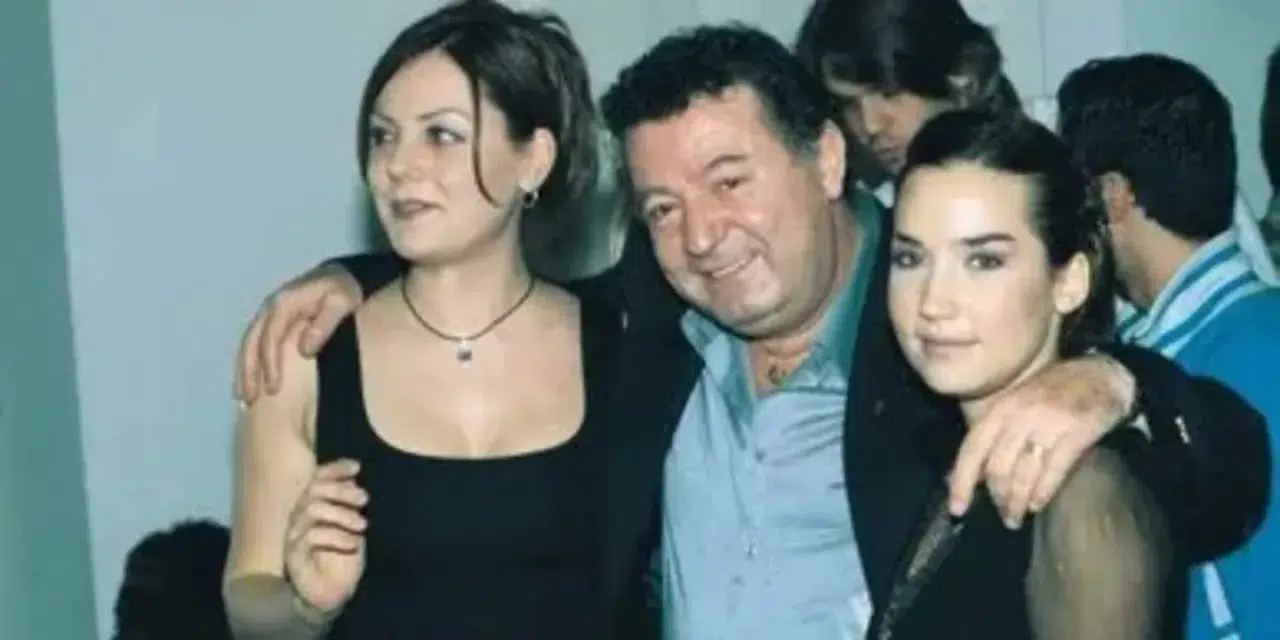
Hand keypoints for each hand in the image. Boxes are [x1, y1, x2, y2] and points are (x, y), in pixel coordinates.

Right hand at [235, 263, 360, 403]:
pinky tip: (249, 385)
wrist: (340, 275)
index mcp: (284, 303)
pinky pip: (254, 344)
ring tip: (243, 400)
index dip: (270, 364)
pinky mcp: (270, 321)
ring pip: (248, 345)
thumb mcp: (341, 303)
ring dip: (243, 372)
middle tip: (249, 401)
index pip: (271, 337)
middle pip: (251, 343)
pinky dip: (249, 364)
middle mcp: (269, 308)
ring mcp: (267, 314)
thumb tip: (305, 350)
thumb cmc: (344, 290)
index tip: (273, 390)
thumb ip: (324, 325)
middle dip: (248, 373)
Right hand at [284, 459, 368, 614]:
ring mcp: (294, 534)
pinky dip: (336, 536)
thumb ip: (352, 504)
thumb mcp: (354, 526)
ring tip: (363, 525)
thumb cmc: (344, 557)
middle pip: (314, 490)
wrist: (333, 593)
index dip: (335, 469)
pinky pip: (311, 536)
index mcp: (314, 505)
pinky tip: (354, 543)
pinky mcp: (293, 554)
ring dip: (341, 514)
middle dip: (341, 490)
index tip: (356, 467)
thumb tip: (356, 477)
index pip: (318, 478)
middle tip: (364, 499)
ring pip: (312, 509)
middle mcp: (300, 515)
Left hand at [948, 354, 1134, 527]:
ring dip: (1016, 502)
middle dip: (996, 497)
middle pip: (997, 467)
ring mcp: (1049, 423)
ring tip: (1015, 518)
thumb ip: (992, 438)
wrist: (1103, 375)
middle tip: (1001, 515)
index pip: (973, 449)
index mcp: (1002, 408)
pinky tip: (1037, 505)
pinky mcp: (1077, 432)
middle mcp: (1021, 415)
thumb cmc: (1054, 394)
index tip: (957, 509)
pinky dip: (1042, 493)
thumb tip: (961, 476)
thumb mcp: (1017, 405)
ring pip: (1023, 473)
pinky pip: (1053, 471)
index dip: (961, 481)